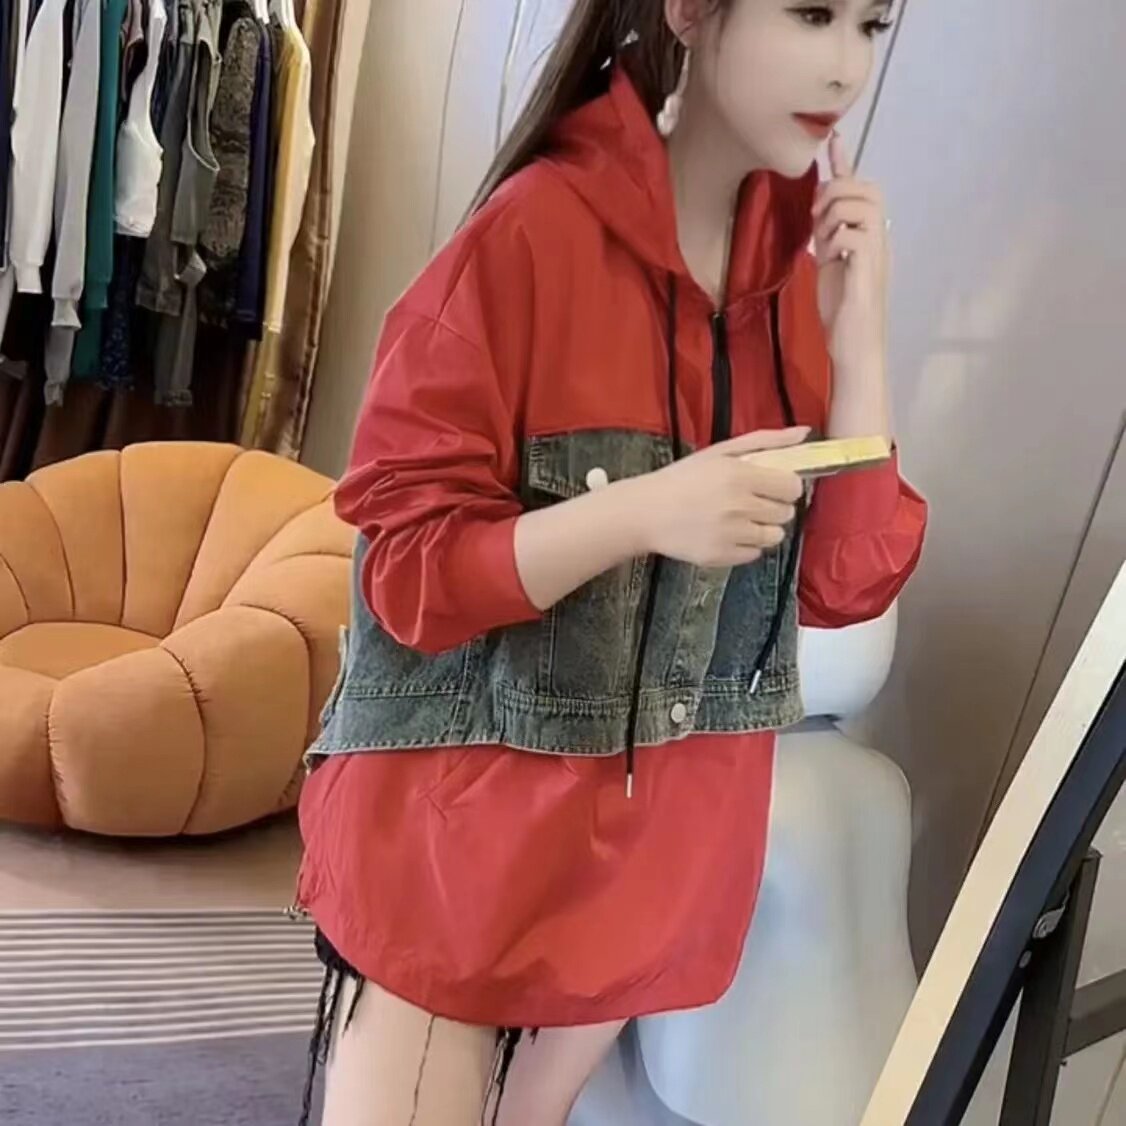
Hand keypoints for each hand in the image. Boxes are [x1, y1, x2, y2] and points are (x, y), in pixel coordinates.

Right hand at [631, 428, 807, 567]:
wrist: (646, 512)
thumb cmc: (683, 479)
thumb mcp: (721, 451)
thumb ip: (766, 441)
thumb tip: (805, 433)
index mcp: (740, 475)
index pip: (792, 487)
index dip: (786, 487)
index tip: (773, 487)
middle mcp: (739, 506)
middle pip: (786, 513)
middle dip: (773, 507)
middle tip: (750, 502)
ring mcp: (732, 534)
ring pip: (774, 537)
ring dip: (763, 528)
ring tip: (739, 520)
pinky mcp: (723, 556)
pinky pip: (754, 554)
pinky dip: (745, 546)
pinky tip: (726, 534)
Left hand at [813, 133, 888, 380]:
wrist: (854, 344)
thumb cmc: (843, 310)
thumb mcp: (830, 264)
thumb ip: (829, 237)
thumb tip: (820, 213)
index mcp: (870, 235)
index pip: (859, 191)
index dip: (845, 164)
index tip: (835, 140)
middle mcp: (880, 237)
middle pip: (862, 188)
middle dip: (834, 195)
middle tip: (818, 223)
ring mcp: (877, 251)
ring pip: (855, 206)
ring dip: (831, 220)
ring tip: (826, 247)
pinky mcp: (868, 267)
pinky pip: (852, 234)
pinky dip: (834, 241)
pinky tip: (832, 260)